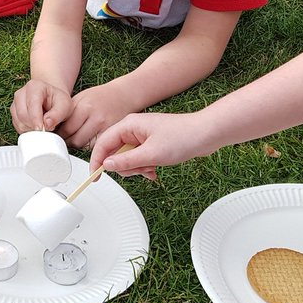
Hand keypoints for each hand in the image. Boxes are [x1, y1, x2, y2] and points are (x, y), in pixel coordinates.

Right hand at [10, 79, 73, 132]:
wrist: (53, 102)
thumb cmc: (59, 102)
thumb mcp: (65, 106)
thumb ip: (57, 115)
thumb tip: (46, 124)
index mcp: (35, 86)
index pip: (32, 104)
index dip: (36, 118)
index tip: (41, 129)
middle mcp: (21, 92)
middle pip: (23, 114)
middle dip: (34, 125)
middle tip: (46, 130)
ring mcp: (15, 103)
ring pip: (18, 121)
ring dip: (30, 129)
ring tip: (43, 128)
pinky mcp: (14, 112)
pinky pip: (17, 126)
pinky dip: (26, 130)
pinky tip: (36, 128)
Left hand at [55, 84, 140, 147]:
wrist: (123, 95)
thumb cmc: (99, 97)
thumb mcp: (80, 98)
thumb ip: (68, 113)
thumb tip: (53, 127)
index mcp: (85, 106)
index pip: (66, 128)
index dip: (58, 134)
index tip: (55, 135)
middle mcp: (95, 117)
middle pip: (74, 139)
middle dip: (66, 141)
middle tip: (63, 139)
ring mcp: (105, 127)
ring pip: (84, 145)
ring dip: (76, 144)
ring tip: (74, 138)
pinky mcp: (111, 134)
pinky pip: (95, 146)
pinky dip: (88, 146)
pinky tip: (86, 140)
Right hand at [89, 112, 219, 179]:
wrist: (207, 134)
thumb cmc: (183, 137)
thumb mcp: (150, 154)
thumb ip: (126, 161)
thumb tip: (107, 165)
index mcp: (129, 125)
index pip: (103, 144)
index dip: (97, 161)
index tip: (95, 177)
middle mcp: (133, 129)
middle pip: (115, 153)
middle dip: (126, 167)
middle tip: (140, 169)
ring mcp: (142, 137)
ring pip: (127, 159)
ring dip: (137, 168)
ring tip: (152, 168)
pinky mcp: (151, 144)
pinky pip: (139, 159)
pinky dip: (145, 167)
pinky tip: (155, 171)